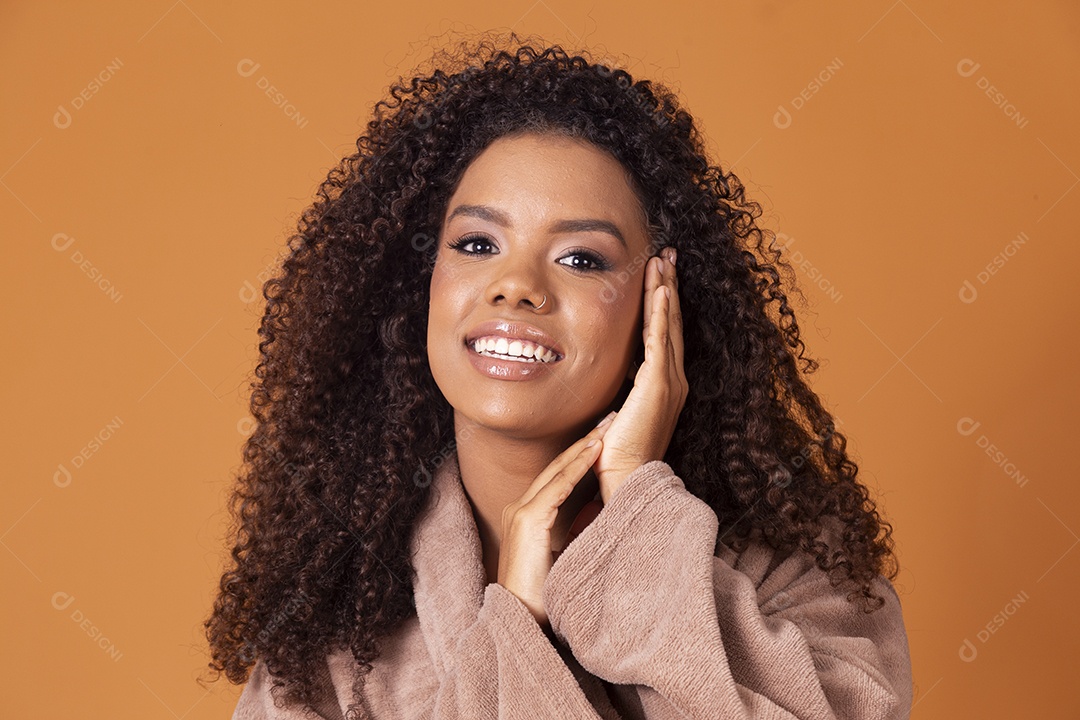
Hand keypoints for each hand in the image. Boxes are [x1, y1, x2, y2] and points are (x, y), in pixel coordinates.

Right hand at [497, 413, 615, 630]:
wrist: (520, 619)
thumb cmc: (544, 592)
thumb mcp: (563, 552)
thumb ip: (575, 529)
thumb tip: (599, 511)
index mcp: (528, 514)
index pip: (559, 475)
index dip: (581, 453)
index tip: (604, 436)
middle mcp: (520, 507)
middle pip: (558, 465)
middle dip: (585, 441)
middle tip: (609, 419)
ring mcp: (521, 512)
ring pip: (557, 471)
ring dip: (583, 447)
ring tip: (606, 428)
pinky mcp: (528, 522)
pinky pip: (556, 488)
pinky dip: (576, 468)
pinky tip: (593, 452)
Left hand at [593, 246, 687, 503]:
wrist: (627, 481)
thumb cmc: (617, 457)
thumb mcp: (617, 415)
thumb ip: (617, 396)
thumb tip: (605, 388)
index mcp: (663, 386)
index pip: (663, 333)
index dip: (663, 303)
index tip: (659, 276)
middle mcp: (673, 380)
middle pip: (671, 322)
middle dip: (668, 286)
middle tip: (667, 255)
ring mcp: (669, 381)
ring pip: (667, 324)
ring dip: (665, 289)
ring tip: (662, 260)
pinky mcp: (659, 385)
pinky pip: (661, 341)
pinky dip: (662, 313)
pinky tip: (661, 290)